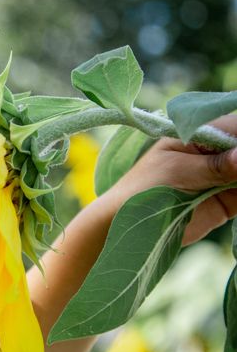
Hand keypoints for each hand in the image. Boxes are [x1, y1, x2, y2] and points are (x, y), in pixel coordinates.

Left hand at [103, 114, 236, 244]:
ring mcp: (224, 175)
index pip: (234, 126)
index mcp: (198, 134)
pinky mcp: (229, 199)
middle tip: (236, 176)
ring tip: (235, 188)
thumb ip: (215, 166)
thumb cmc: (143, 190)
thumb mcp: (178, 172)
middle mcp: (216, 151)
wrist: (127, 226)